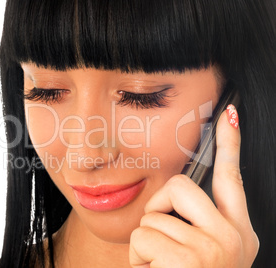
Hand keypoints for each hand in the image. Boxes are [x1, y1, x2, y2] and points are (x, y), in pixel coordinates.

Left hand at [129, 107, 258, 267]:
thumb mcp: (203, 255)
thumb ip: (196, 223)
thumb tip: (176, 192)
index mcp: (237, 234)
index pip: (232, 179)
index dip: (232, 143)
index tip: (230, 113)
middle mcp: (232, 239)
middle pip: (179, 186)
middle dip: (158, 208)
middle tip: (161, 239)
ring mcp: (212, 250)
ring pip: (153, 217)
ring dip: (146, 245)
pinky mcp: (188, 261)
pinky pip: (142, 238)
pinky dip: (137, 259)